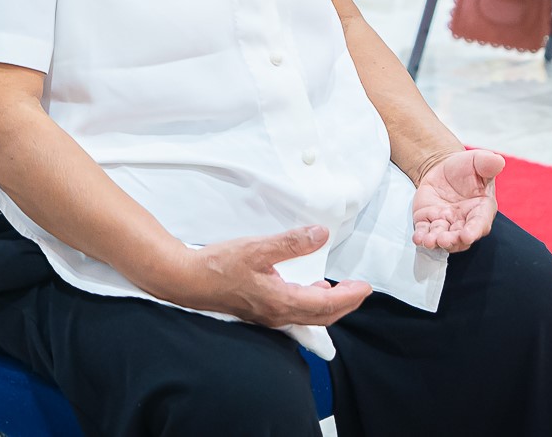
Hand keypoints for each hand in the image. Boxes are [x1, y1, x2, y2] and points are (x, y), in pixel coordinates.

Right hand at [171, 226, 371, 326]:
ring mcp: (267, 315)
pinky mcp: (258, 310)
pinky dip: (310, 303)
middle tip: (361, 290)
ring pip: (307, 316)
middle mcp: (276, 314)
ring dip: (328, 305)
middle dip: (345, 304)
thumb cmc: (218, 266)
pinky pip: (293, 312)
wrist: (186, 280)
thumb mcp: (257, 247)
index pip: (325, 304)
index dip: (349, 296)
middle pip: (321, 316)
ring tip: (341, 289)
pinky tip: (309, 288)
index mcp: (280, 301)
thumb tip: (321, 235)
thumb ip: (291, 242)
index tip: (365, 286)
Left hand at [412, 149, 504, 251]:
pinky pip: (425, 232)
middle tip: (445, 240)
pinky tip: (418, 238)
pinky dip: (421, 237)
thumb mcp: (477, 161)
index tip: (468, 235)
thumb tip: (498, 161)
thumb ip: (487, 163)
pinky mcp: (428, 222)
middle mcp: (464, 221)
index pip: (480, 223)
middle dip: (453, 241)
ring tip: (429, 241)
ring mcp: (446, 224)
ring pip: (442, 238)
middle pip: (461, 237)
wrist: (442, 168)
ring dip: (436, 242)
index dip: (474, 230)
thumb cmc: (465, 168)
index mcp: (481, 209)